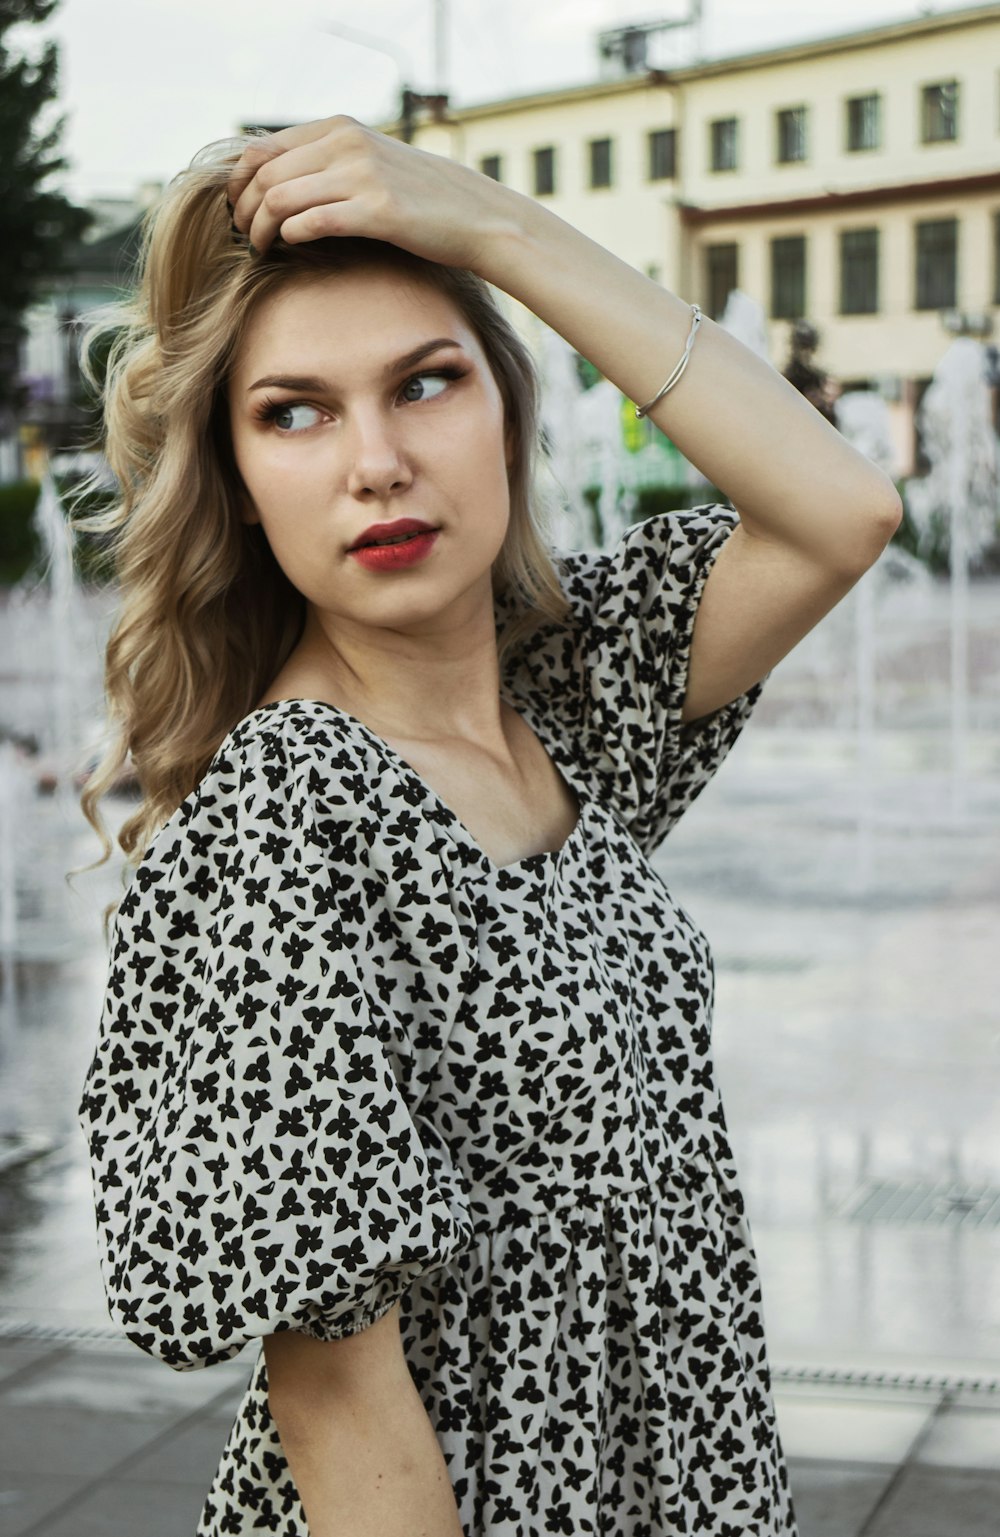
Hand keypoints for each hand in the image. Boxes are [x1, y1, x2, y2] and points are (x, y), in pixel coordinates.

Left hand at [227, 115, 510, 271]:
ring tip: (259, 249)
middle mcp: (348, 143)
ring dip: (260, 229)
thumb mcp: (372, 161)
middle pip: (264, 175)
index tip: (238, 209)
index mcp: (340, 127)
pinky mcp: (378, 211)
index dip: (238, 182)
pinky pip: (313, 222)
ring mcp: (363, 175)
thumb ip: (330, 160)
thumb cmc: (422, 198)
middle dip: (244, 210)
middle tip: (244, 237)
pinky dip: (291, 237)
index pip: (262, 147)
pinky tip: (290, 249)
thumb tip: (276, 178)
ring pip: (280, 199)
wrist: (478, 217)